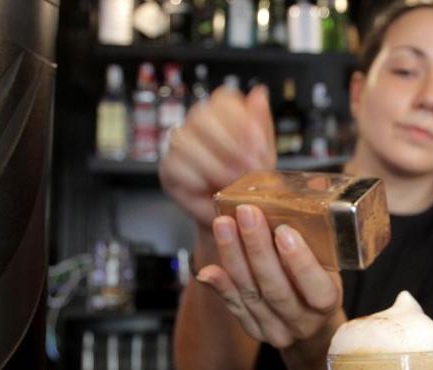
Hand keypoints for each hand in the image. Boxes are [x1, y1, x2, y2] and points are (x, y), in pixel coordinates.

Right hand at [159, 85, 276, 229]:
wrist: (235, 213)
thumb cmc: (248, 180)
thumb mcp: (263, 154)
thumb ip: (261, 124)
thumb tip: (260, 93)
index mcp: (223, 114)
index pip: (224, 99)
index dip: (241, 120)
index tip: (257, 146)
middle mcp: (197, 124)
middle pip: (202, 116)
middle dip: (229, 145)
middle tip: (247, 169)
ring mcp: (180, 144)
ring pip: (186, 140)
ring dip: (214, 164)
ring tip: (232, 182)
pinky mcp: (168, 168)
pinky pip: (176, 165)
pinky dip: (197, 179)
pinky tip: (211, 190)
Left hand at [196, 205, 342, 348]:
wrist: (310, 319)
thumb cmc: (320, 279)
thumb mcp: (329, 262)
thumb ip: (316, 238)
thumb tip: (305, 189)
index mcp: (327, 303)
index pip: (317, 289)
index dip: (301, 262)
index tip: (285, 231)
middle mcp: (303, 322)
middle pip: (277, 290)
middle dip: (258, 250)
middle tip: (247, 214)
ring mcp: (277, 330)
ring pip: (251, 295)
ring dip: (234, 258)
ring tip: (223, 225)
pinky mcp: (254, 330)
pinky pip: (234, 307)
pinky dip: (220, 286)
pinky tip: (207, 268)